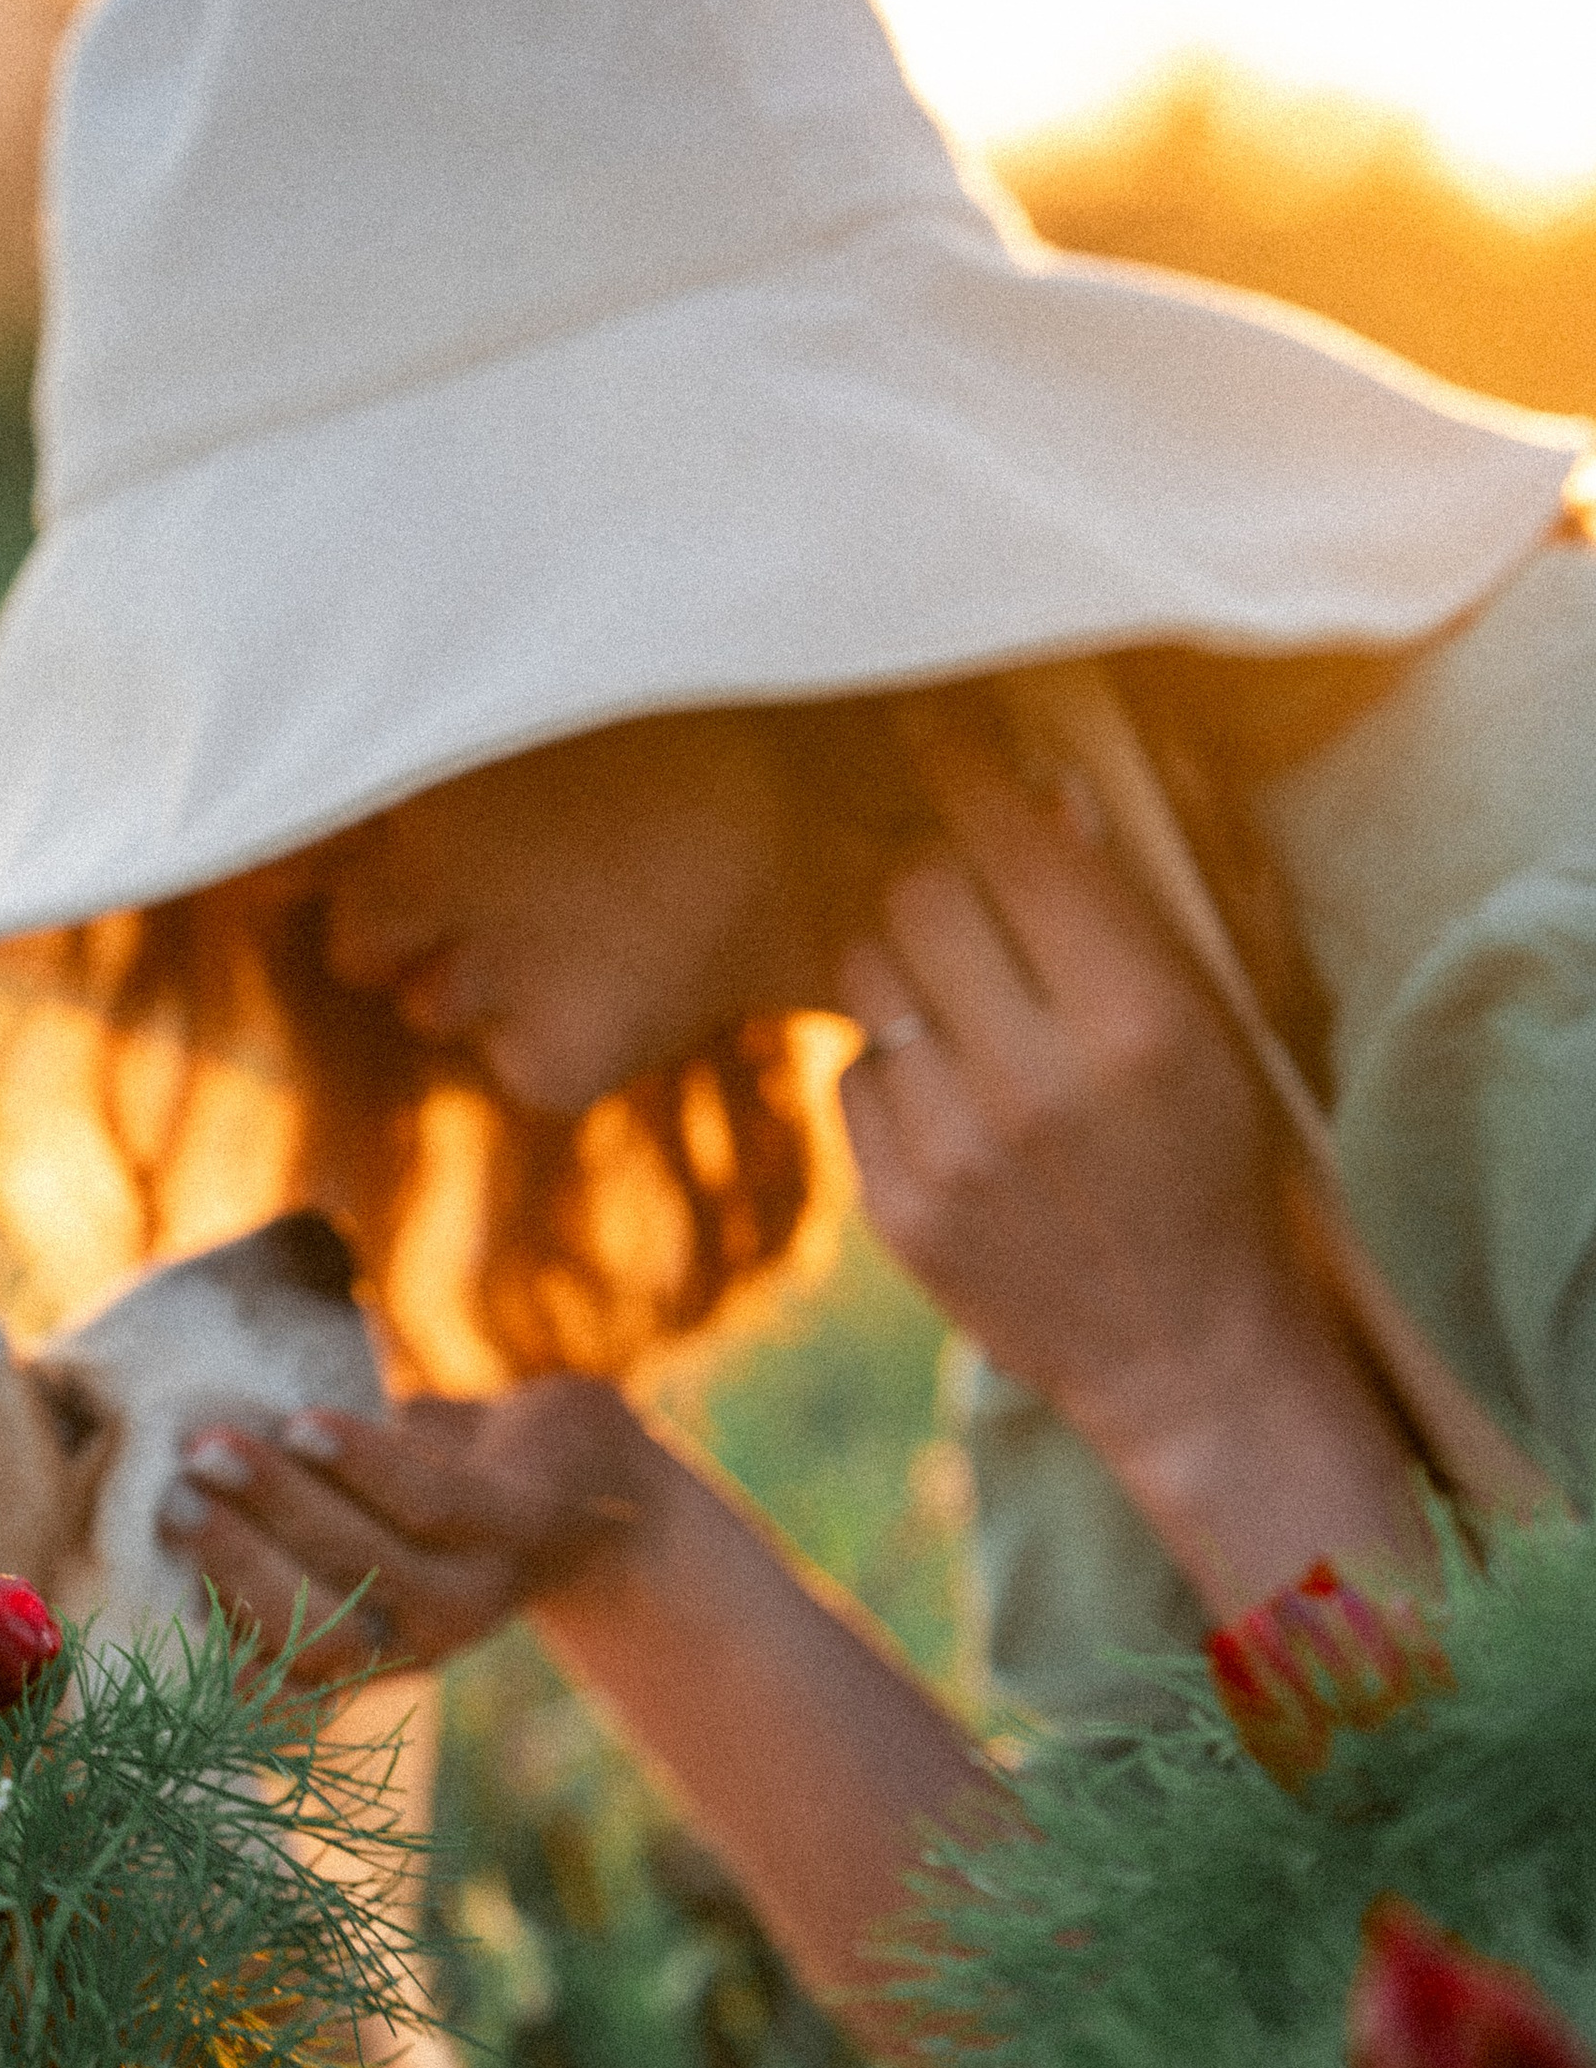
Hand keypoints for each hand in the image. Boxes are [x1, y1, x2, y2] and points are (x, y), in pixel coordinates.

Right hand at [159, 1377, 655, 1687]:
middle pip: (313, 1636)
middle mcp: (413, 1646)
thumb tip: (131, 1465)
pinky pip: (427, 1502)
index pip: (271, 1693)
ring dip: (278, 1502)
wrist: (582, 1472)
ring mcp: (473, 1595)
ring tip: (213, 1443)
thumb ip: (258, 1510)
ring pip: (362, 1564)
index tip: (132, 1584)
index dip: (204, 1660)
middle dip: (232, 1565)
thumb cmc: (425, 1485)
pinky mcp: (517, 1529)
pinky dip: (360, 1463)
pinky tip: (306, 1423)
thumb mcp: (342, 1514)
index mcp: (358, 1657)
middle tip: (169, 1494)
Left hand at [837, 703, 1307, 1457]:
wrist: (1183, 1348)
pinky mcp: (895, 1211)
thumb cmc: (1214, 1159)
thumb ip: (1130, 904)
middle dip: (932, 862)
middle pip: (915, 890)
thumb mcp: (1212, 1024)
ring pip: (865, 974)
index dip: (963, 763)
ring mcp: (952, 1154)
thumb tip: (1045, 786)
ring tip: (960, 985)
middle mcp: (1035, 1084)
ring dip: (902, 957)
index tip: (934, 718)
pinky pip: (853, 1072)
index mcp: (1136, 1020)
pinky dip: (893, 1061)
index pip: (1010, 842)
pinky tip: (955, 1090)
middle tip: (960, 872)